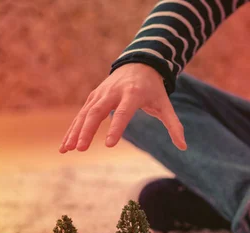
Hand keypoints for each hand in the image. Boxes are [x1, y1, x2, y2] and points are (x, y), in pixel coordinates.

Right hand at [60, 63, 185, 152]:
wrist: (139, 64)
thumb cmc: (154, 89)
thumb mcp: (165, 105)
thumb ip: (174, 125)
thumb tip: (183, 146)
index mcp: (132, 94)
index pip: (123, 113)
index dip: (116, 128)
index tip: (109, 145)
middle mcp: (113, 93)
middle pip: (97, 112)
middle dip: (87, 131)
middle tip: (81, 149)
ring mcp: (101, 93)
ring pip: (84, 113)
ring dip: (74, 132)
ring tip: (66, 150)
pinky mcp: (93, 96)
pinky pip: (81, 114)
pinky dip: (73, 129)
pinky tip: (66, 145)